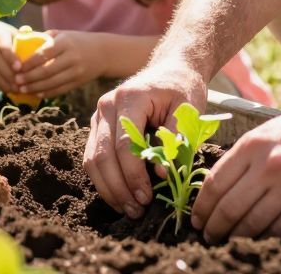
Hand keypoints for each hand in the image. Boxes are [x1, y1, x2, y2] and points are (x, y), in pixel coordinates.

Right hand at [0, 19, 21, 95]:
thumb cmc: (2, 34)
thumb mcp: (13, 33)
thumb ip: (27, 39)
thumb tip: (50, 41)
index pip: (4, 46)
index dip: (11, 58)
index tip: (19, 68)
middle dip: (8, 74)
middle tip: (20, 85)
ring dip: (1, 82)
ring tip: (14, 90)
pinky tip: (4, 90)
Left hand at [14, 30, 100, 97]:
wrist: (103, 53)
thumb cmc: (76, 41)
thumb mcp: (62, 34)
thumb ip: (44, 38)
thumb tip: (21, 42)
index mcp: (65, 43)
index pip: (44, 54)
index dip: (29, 63)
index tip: (16, 68)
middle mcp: (71, 57)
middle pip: (46, 70)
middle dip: (29, 77)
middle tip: (15, 81)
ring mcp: (76, 71)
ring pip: (52, 82)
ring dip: (35, 87)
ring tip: (22, 89)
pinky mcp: (79, 82)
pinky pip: (60, 90)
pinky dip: (47, 93)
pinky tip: (36, 93)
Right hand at [85, 62, 206, 218]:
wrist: (171, 69)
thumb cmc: (182, 88)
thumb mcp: (188, 108)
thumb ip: (176, 139)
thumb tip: (161, 175)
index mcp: (129, 98)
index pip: (124, 145)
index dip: (134, 175)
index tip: (147, 197)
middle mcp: (106, 106)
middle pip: (102, 155)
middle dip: (118, 188)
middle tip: (137, 211)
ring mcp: (98, 116)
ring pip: (92, 159)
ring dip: (108, 188)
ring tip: (128, 209)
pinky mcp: (98, 126)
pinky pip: (92, 157)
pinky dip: (103, 180)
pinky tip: (120, 196)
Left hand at [192, 96, 280, 241]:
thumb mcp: (267, 132)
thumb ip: (242, 157)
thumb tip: (216, 188)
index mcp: (253, 145)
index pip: (215, 183)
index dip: (201, 206)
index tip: (196, 218)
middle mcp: (269, 166)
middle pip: (229, 208)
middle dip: (214, 227)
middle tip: (207, 235)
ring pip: (252, 223)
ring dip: (235, 237)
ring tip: (228, 240)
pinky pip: (279, 229)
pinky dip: (264, 238)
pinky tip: (256, 239)